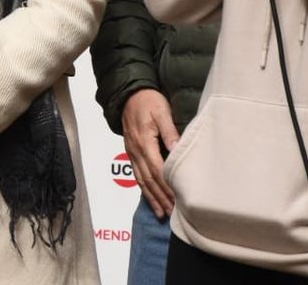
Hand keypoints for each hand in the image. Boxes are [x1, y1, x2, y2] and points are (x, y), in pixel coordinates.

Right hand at [121, 89, 179, 217]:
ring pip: (142, 180)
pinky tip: (150, 198)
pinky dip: (144, 189)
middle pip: (150, 179)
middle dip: (162, 197)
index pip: (158, 169)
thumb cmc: (148, 101)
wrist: (128, 94)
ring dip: (153, 197)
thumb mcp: (161, 111)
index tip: (179, 199)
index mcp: (144, 142)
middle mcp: (136, 151)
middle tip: (173, 213)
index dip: (168, 186)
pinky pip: (137, 175)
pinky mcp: (131, 153)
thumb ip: (169, 131)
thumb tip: (176, 150)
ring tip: (162, 213)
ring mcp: (132, 153)